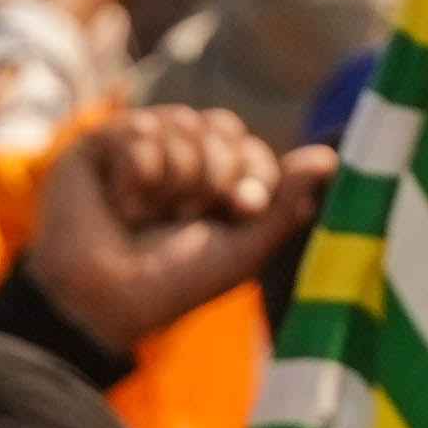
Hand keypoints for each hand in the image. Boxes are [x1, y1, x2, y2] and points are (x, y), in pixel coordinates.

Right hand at [25, 106, 327, 348]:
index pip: (247, 145)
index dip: (252, 172)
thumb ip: (285, 203)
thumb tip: (330, 156)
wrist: (101, 303)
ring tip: (144, 216)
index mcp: (210, 183)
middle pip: (219, 127)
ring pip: (179, 124)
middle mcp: (174, 159)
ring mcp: (135, 148)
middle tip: (185, 215)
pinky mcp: (97, 145)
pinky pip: (137, 130)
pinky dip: (135, 175)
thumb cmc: (171, 286)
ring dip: (171, 179)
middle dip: (212, 175)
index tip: (242, 209)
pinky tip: (119, 204)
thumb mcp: (242, 249)